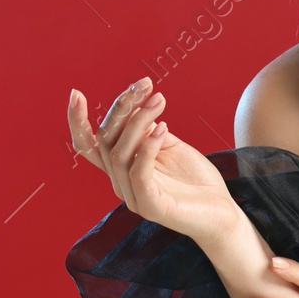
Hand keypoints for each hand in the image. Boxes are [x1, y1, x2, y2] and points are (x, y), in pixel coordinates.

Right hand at [66, 77, 241, 243]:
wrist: (223, 212)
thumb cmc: (196, 180)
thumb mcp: (169, 146)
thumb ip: (149, 130)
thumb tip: (135, 107)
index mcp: (122, 168)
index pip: (90, 145)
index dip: (77, 121)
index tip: (75, 93)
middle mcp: (121, 183)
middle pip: (106, 140)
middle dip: (122, 107)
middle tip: (145, 84)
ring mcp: (134, 196)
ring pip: (120, 152)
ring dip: (139, 121)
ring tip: (159, 100)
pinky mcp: (151, 206)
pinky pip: (139, 172)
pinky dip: (148, 146)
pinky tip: (163, 128)